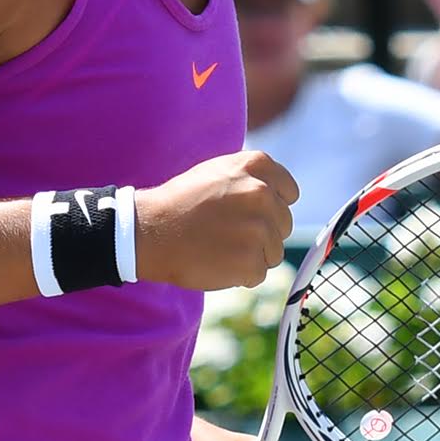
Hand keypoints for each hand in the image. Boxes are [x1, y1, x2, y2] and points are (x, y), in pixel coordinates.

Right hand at [135, 151, 298, 290]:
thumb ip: (251, 177)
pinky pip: (258, 273)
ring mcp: (258, 228)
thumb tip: (278, 193)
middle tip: (228, 233)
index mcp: (256, 166)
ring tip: (220, 247)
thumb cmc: (181, 202)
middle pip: (284, 224)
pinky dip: (240, 274)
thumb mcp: (217, 172)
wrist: (150, 232)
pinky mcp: (251, 260)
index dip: (273, 206)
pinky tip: (216, 262)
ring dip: (252, 255)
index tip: (253, 214)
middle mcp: (262, 193)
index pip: (290, 192)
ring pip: (274, 251)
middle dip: (262, 233)